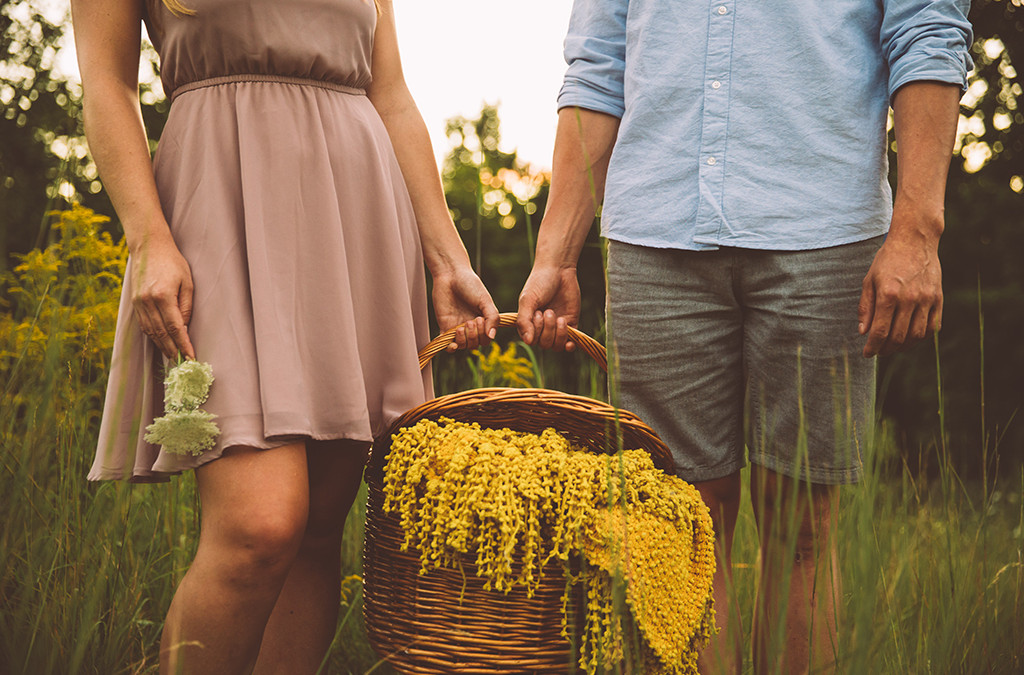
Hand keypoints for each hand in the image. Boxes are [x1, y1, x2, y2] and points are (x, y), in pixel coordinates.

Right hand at [130, 235, 195, 359]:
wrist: (148, 247)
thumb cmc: (173, 262)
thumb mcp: (187, 282)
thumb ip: (186, 306)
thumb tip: (184, 327)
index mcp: (163, 296)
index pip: (175, 328)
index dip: (183, 345)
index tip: (191, 357)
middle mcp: (147, 302)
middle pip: (161, 334)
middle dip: (173, 351)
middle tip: (183, 364)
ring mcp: (138, 303)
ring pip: (151, 332)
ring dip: (162, 346)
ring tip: (173, 357)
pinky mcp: (134, 303)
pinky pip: (144, 325)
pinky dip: (153, 336)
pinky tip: (161, 343)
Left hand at [431, 266, 498, 351]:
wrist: (450, 275)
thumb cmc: (470, 284)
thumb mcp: (485, 300)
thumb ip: (492, 318)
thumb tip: (492, 336)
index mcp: (483, 320)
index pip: (486, 339)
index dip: (483, 335)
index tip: (479, 319)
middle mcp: (471, 326)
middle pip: (474, 344)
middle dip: (474, 336)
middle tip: (471, 320)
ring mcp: (457, 327)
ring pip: (462, 346)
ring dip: (463, 340)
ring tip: (461, 326)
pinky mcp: (444, 327)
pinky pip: (447, 345)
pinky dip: (450, 348)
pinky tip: (452, 344)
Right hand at [516, 265, 580, 350]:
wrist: (559, 270)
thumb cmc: (539, 283)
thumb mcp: (528, 300)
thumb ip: (524, 320)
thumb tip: (528, 342)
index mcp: (528, 323)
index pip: (531, 340)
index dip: (536, 331)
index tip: (537, 313)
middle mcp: (542, 328)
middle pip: (544, 344)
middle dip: (548, 329)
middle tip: (548, 311)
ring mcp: (556, 327)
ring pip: (556, 346)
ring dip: (559, 334)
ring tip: (559, 317)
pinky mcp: (571, 324)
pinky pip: (570, 343)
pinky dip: (569, 345)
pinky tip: (570, 341)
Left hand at [858, 207, 942, 357]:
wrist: (915, 240)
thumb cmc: (887, 260)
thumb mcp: (869, 280)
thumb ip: (866, 307)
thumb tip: (864, 332)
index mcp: (888, 295)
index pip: (880, 331)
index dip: (872, 347)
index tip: (867, 354)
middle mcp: (909, 299)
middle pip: (898, 337)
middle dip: (886, 349)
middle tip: (879, 351)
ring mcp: (926, 299)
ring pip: (917, 336)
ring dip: (904, 346)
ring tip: (894, 346)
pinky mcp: (938, 298)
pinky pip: (932, 327)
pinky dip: (922, 337)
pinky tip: (911, 337)